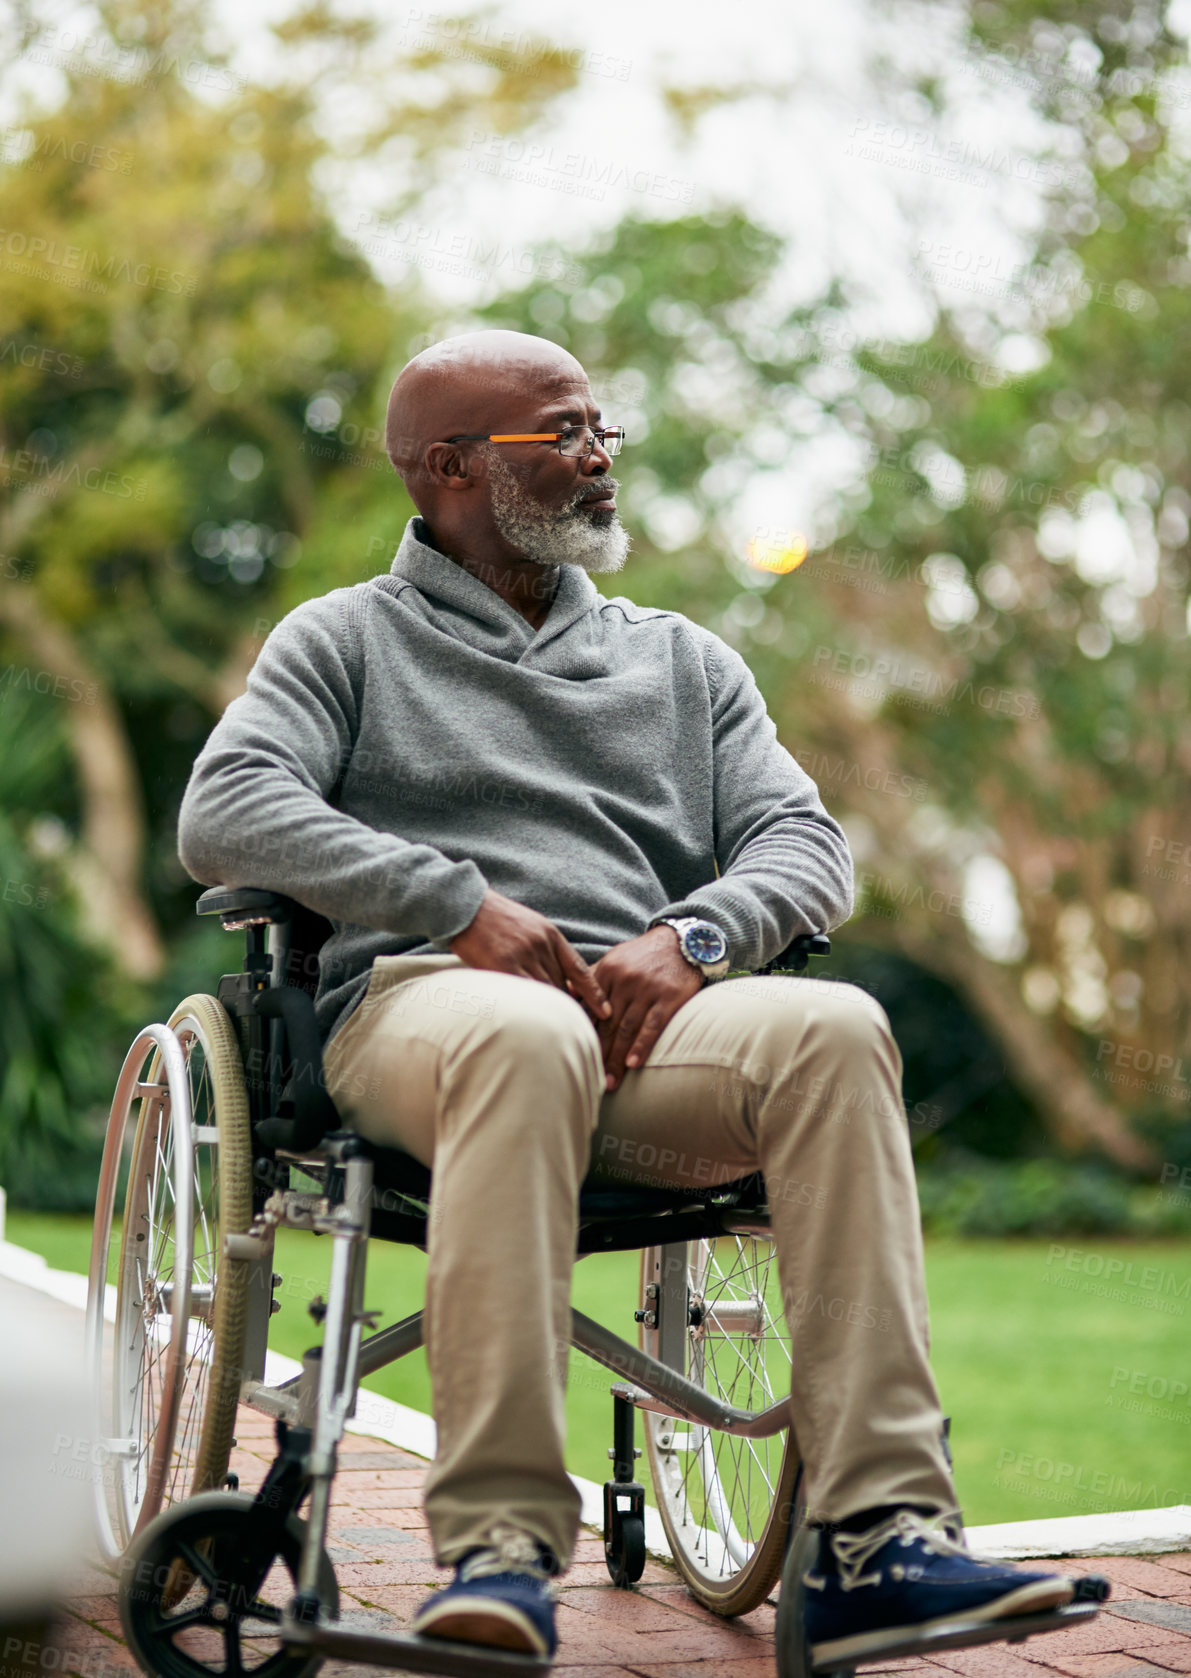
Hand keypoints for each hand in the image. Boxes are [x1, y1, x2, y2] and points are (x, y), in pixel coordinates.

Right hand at [449, 888, 611, 1022]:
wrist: (466, 906)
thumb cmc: (496, 919)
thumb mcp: (530, 927)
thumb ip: (546, 950)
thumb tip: (562, 982)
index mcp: (551, 935)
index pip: (580, 969)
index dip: (594, 994)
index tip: (606, 1013)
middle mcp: (541, 945)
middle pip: (563, 986)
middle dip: (568, 1009)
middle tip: (578, 1032)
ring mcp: (523, 955)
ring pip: (545, 992)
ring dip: (549, 1013)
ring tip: (556, 1035)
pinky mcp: (503, 966)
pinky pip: (523, 993)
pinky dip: (528, 1009)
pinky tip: (530, 1023)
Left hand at [581, 925, 703, 1092]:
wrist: (681, 941)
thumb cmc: (644, 955)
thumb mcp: (615, 958)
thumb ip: (592, 975)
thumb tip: (566, 992)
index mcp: (607, 971)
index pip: (590, 1008)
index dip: (581, 1034)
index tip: (575, 1056)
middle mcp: (625, 980)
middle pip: (607, 1023)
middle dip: (598, 1053)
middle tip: (590, 1078)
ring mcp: (647, 989)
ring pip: (627, 1029)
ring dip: (617, 1058)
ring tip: (610, 1082)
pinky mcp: (669, 997)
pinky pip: (653, 1026)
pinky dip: (642, 1046)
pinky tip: (633, 1064)